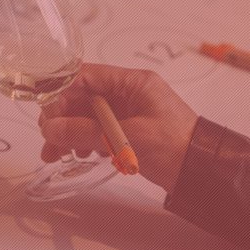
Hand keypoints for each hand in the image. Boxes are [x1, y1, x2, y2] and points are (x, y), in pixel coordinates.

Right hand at [39, 63, 197, 193]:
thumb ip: (86, 132)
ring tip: (57, 155)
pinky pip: (99, 131)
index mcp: (132, 83)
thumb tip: (49, 129)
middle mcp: (129, 92)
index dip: (61, 92)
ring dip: (70, 133)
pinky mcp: (130, 131)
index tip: (46, 114)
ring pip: (89, 117)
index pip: (86, 76)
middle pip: (84, 98)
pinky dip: (86, 141)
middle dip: (62, 119)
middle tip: (48, 141)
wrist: (203, 173)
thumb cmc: (171, 147)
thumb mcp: (126, 138)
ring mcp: (129, 112)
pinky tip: (82, 155)